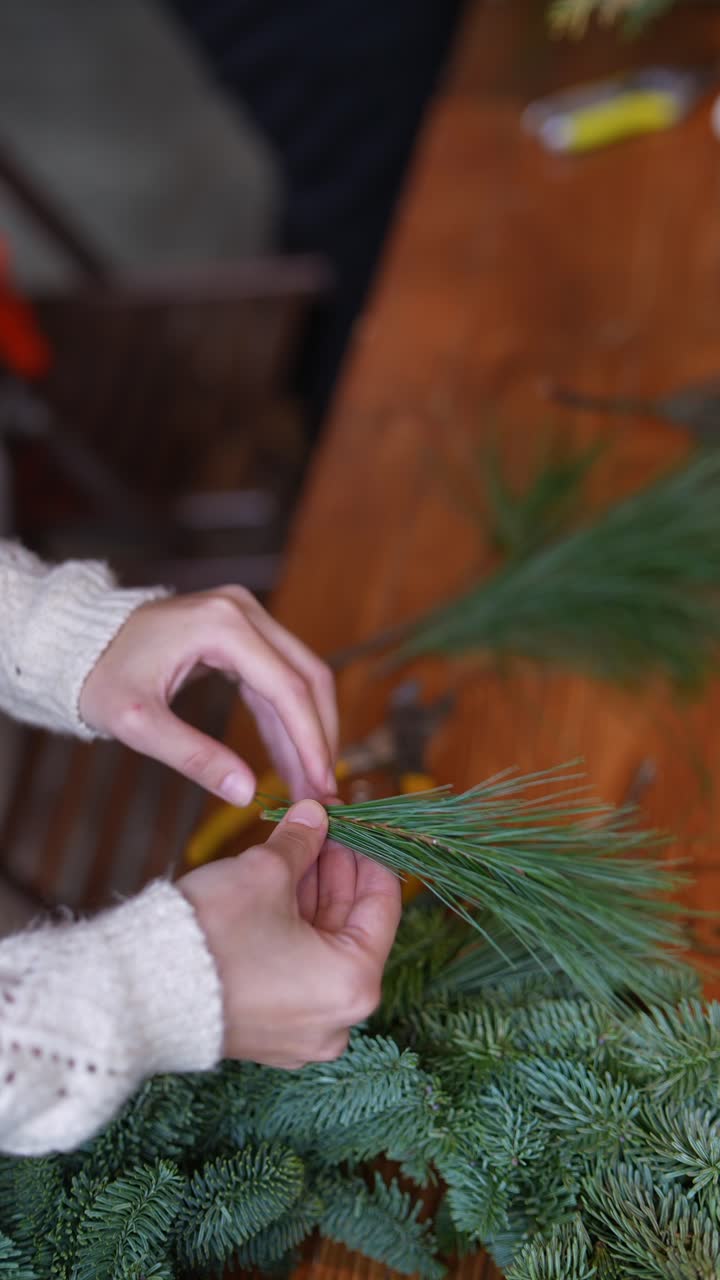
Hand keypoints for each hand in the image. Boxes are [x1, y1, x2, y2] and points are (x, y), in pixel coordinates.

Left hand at [79, 587, 337, 803]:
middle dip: (319, 736)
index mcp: (222, 625)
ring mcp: (245, 617)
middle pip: (307, 677)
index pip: (287, 687)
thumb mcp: (137, 723)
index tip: (322, 784)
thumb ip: (193, 756)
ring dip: (308, 730)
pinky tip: (288, 760)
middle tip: (324, 790)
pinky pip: (277, 677)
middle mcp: (243, 611)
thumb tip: (246, 792)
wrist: (78, 642)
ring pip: (300, 677)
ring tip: (309, 783)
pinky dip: (286, 720)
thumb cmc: (100, 676)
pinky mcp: (241, 632)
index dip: (310, 739)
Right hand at [177, 800, 401, 1066]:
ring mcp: (302, 1033)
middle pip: (351, 928)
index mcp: (354, 984)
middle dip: (335, 872)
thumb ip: (302, 841)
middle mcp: (338, 1019)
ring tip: (298, 846)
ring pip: (321, 948)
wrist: (137, 992)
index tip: (354, 821)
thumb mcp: (266, 873)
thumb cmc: (213, 935)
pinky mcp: (269, 1034)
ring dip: (312, 897)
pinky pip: (297, 973)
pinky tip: (279, 886)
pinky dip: (293, 930)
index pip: (383, 905)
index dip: (367, 853)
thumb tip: (316, 815)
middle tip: (321, 826)